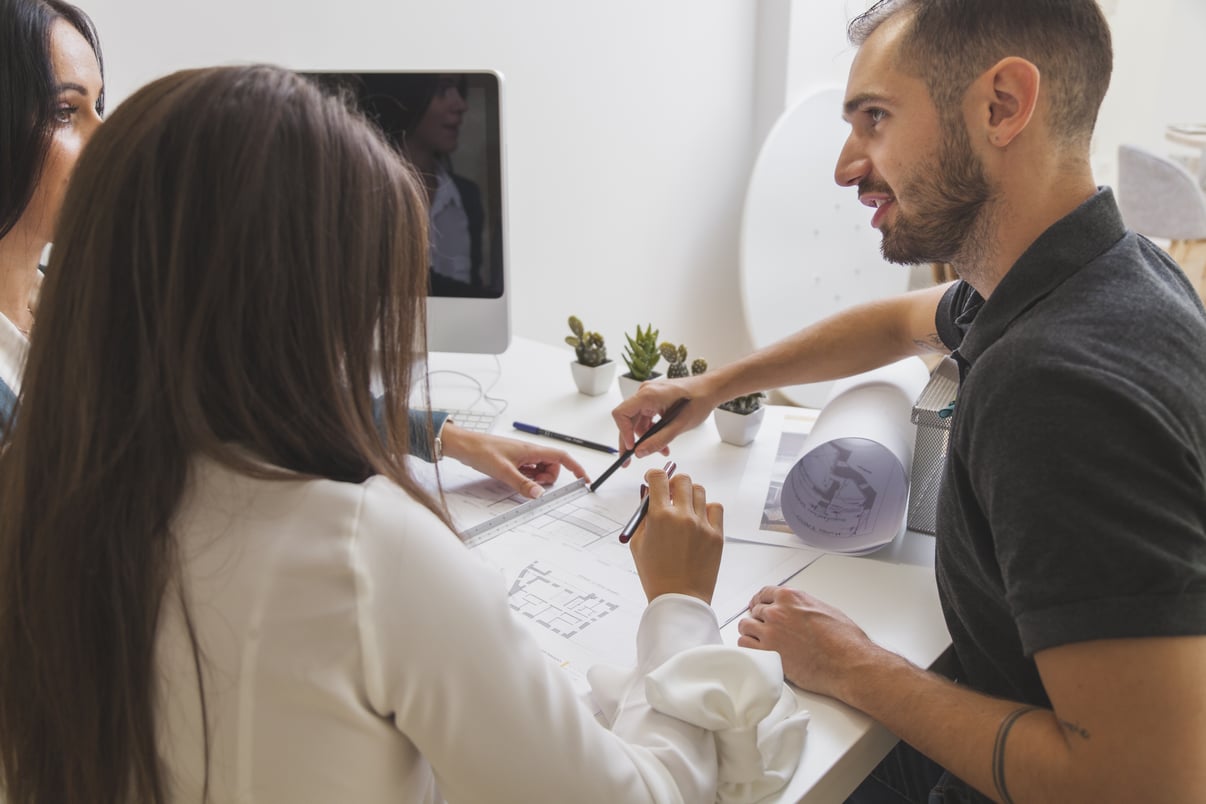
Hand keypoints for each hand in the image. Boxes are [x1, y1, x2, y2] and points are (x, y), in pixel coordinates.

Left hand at [439, 425, 587, 498]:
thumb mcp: (504, 471)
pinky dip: (527, 478)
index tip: (583, 479)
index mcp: (532, 450)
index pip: (562, 457)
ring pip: (540, 470)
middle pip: (552, 466)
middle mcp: (530, 452)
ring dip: (536, 479)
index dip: (575, 468)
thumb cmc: (482, 451)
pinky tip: (514, 479)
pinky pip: (529, 471)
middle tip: (534, 485)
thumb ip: (522, 484)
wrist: (464, 445)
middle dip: (548, 478)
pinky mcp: (514, 461)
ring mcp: (522, 456)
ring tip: (519, 481)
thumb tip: (539, 494)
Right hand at [611, 375, 714, 457]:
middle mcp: (645, 393)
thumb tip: (640, 452)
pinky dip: (652, 431)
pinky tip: (662, 442)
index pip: (622, 413)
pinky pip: (646, 419)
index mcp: (648, 394)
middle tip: (629, 459)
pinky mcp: (654, 401)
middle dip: (632, 441)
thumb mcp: (679, 425)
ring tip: (661, 450)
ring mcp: (649, 396)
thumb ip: (658, 440)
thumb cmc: (699, 399)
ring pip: (638, 422)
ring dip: (646, 438)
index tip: (631, 448)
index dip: (623, 432)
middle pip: (628, 420)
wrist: (711, 390)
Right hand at [629, 469, 722, 603]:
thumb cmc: (655, 574)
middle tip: (670, 494)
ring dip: (690, 495)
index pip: (658, 477)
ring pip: (700, 491)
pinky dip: (707, 509)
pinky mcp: (717, 535)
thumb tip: (648, 493)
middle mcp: (683, 516)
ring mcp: (702, 525)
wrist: (679, 598)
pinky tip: (699, 520)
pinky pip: (716, 508)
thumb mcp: (639, 543)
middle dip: (674, 483)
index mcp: (660, 517)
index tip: (653, 480)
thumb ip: (643, 516)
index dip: (654, 475)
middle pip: (682, 479)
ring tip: (685, 510)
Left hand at [737, 586, 881, 698]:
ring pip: (746, 627)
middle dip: (760, 619)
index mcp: (791, 597)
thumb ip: (803, 608)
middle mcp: (777, 612)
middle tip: (765, 628)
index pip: (764, 593)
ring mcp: (770, 632)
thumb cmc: (844, 640)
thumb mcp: (825, 610)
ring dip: (751, 632)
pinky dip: (748, 648)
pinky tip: (757, 652)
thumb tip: (798, 612)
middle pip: (755, 611)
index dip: (760, 601)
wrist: (848, 664)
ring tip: (760, 641)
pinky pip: (744, 645)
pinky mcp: (768, 653)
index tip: (758, 605)